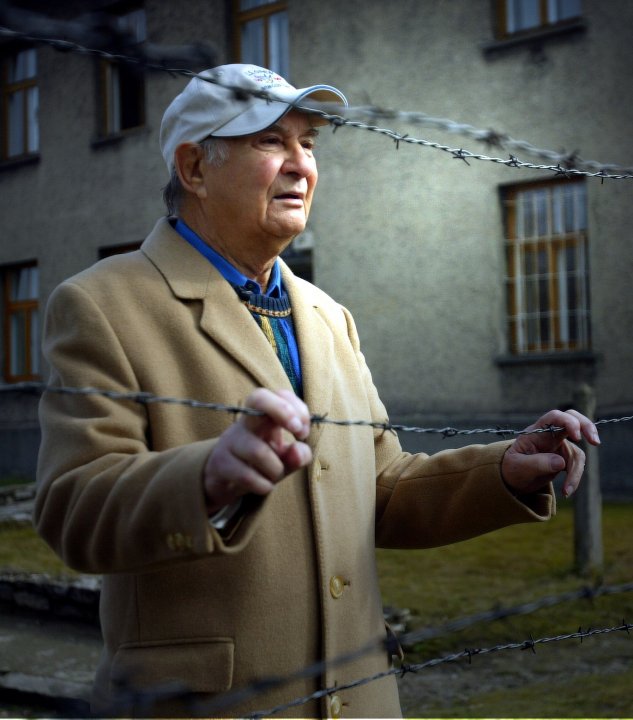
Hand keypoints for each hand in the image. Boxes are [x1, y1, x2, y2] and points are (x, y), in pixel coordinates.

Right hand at [203, 388, 311, 514]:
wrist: (225, 482)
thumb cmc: (260, 463)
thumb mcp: (284, 458)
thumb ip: (298, 455)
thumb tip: (298, 452)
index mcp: (265, 417)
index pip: (278, 394)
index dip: (296, 407)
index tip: (303, 432)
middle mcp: (246, 423)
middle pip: (258, 398)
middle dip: (283, 410)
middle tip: (298, 432)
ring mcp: (230, 441)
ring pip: (258, 450)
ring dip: (275, 469)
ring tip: (275, 475)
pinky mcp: (220, 463)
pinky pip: (246, 475)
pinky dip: (263, 485)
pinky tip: (264, 486)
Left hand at [501, 409, 599, 498]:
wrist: (513, 479)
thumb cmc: (512, 469)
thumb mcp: (518, 467)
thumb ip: (537, 463)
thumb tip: (560, 462)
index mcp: (536, 431)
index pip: (554, 417)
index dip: (568, 422)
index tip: (577, 437)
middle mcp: (549, 435)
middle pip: (573, 420)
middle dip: (587, 428)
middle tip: (595, 442)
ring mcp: (558, 445)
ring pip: (577, 452)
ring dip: (576, 472)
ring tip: (566, 490)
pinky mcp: (564, 457)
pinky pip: (577, 465)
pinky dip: (575, 478)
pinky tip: (566, 491)